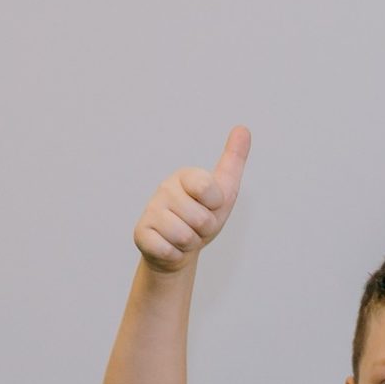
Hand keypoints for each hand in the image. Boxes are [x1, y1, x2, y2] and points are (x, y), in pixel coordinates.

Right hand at [132, 125, 250, 272]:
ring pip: (184, 236)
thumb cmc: (202, 218)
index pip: (208, 188)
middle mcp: (165, 188)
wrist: (180, 249)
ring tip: (184, 236)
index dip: (215, 205)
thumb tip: (243, 129)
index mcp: (185, 175)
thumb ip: (233, 161)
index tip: (209, 205)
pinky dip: (176, 255)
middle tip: (197, 227)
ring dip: (190, 244)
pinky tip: (170, 247)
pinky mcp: (141, 233)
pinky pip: (168, 250)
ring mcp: (150, 210)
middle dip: (205, 230)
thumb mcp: (224, 191)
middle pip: (200, 219)